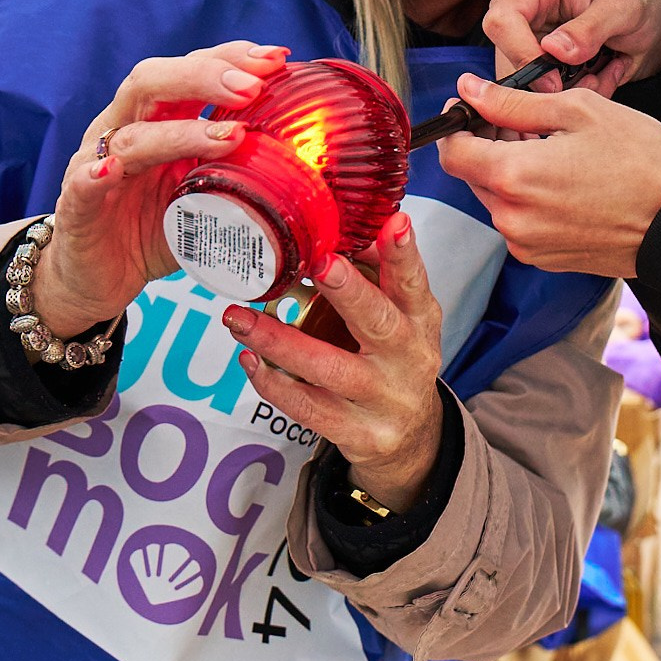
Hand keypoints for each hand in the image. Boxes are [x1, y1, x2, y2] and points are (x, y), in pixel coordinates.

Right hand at [28, 42, 290, 336]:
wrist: (98, 278)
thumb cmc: (154, 228)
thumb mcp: (206, 194)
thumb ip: (241, 172)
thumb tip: (309, 164)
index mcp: (157, 118)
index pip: (191, 70)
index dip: (231, 58)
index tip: (278, 59)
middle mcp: (124, 129)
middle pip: (154, 81)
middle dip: (206, 76)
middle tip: (255, 86)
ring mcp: (95, 164)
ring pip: (131, 133)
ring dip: (180, 131)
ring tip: (226, 135)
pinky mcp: (76, 206)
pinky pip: (82, 183)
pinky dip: (97, 173)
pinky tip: (111, 169)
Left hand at [223, 214, 447, 510]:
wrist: (414, 437)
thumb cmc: (395, 358)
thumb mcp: (402, 316)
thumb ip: (376, 274)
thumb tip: (341, 224)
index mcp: (420, 321)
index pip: (414, 283)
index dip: (404, 255)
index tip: (393, 223)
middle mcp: (408, 358)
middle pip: (380, 325)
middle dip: (350, 293)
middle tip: (320, 263)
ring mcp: (383, 399)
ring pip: (331, 368)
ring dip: (281, 341)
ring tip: (240, 318)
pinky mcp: (357, 433)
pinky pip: (309, 408)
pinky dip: (274, 383)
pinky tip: (249, 359)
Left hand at [435, 74, 660, 277]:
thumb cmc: (641, 160)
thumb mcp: (577, 111)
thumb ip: (512, 102)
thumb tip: (470, 89)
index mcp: (514, 177)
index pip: (452, 151)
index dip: (456, 124)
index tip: (472, 107)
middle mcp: (512, 219)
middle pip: (473, 175)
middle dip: (488, 145)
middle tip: (525, 122)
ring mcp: (528, 244)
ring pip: (497, 199)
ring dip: (511, 172)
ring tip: (554, 150)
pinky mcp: (546, 259)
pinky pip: (520, 222)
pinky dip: (530, 199)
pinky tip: (566, 180)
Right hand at [481, 0, 660, 96]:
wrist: (651, 21)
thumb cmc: (638, 0)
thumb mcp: (626, 6)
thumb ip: (591, 26)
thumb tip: (553, 50)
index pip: (502, 21)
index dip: (522, 55)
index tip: (556, 80)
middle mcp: (521, 8)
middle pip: (507, 58)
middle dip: (549, 82)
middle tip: (592, 80)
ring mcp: (525, 37)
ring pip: (523, 83)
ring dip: (566, 91)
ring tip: (602, 73)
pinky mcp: (535, 63)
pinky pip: (539, 94)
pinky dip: (571, 96)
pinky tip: (598, 77)